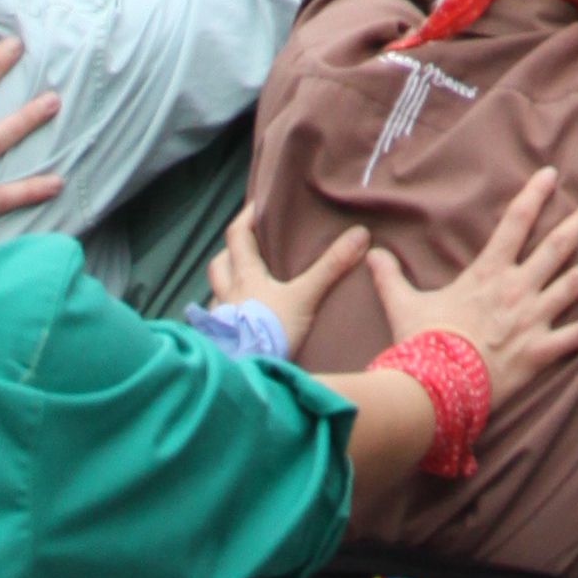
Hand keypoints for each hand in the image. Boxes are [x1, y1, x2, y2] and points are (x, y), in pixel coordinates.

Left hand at [207, 203, 369, 353]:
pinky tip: (241, 322)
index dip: (245, 218)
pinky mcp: (222, 341)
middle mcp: (228, 293)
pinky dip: (228, 315)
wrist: (248, 371)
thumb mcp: (305, 296)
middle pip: (219, 263)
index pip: (237, 236)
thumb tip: (360, 234)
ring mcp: (222, 318)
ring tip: (241, 284)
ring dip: (225, 283)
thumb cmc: (272, 329)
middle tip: (245, 246)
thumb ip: (330, 268)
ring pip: (216, 291)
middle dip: (230, 251)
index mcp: (245, 275)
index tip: (256, 205)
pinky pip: (220, 321)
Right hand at [368, 165, 577, 412]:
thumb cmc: (422, 344)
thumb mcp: (403, 305)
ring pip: (575, 284)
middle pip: (557, 247)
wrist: (436, 387)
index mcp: (488, 273)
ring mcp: (532, 319)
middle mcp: (516, 289)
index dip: (534, 196)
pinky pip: (576, 338)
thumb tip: (371, 253)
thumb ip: (390, 277)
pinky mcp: (540, 351)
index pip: (515, 223)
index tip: (552, 174)